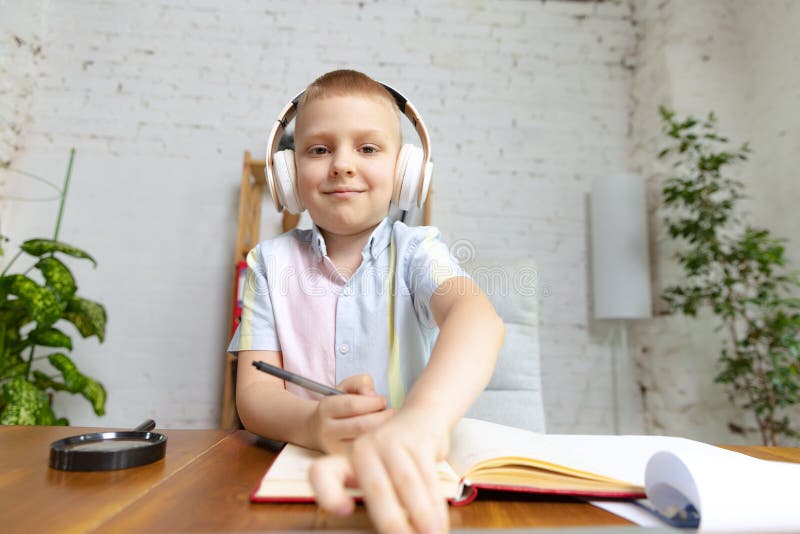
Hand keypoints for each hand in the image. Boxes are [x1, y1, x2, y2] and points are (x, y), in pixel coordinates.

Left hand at [310, 408, 450, 533]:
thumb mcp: (375, 471)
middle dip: (392, 521)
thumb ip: (375, 499)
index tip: (344, 510)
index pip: (323, 472)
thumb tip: (391, 530)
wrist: (422, 415)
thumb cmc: (395, 455)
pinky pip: (427, 477)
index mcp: (347, 460)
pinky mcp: (417, 441)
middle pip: (376, 489)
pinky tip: (439, 522)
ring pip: (406, 484)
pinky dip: (434, 504)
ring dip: (421, 516)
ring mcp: (391, 442)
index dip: (328, 492)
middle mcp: (364, 448)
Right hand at [312, 374, 394, 452]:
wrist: (318, 429)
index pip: (352, 405)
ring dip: (381, 430)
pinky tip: (383, 434)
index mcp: (326, 408)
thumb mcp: (346, 387)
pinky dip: (378, 442)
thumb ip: (360, 383)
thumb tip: (372, 394)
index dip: (373, 402)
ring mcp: (334, 447)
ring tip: (389, 423)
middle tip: (392, 413)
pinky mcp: (344, 458)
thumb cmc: (339, 405)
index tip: (383, 400)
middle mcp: (328, 429)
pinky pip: (365, 452)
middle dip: (381, 417)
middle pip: (360, 425)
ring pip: (363, 441)